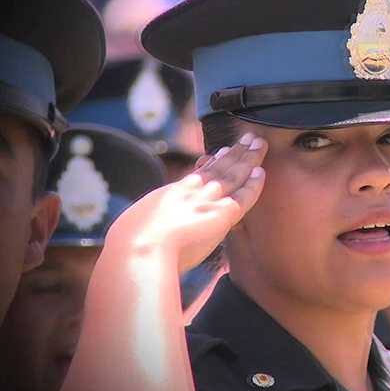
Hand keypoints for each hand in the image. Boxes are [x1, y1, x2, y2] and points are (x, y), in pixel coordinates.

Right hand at [107, 132, 267, 272]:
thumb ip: (137, 230)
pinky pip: (244, 196)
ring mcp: (206, 202)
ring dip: (247, 158)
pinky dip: (253, 184)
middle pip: (217, 169)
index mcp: (169, 197)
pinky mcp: (221, 215)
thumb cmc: (128, 249)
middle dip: (233, 153)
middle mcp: (190, 194)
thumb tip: (127, 239)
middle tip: (246, 139)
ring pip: (233, 175)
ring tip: (259, 143)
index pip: (196, 177)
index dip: (211, 164)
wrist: (139, 251)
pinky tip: (261, 172)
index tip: (218, 153)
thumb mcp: (131, 231)